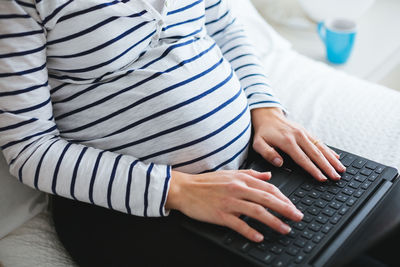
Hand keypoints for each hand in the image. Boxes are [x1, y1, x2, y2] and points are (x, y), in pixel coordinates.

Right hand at [166, 169, 302, 241]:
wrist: (185, 188)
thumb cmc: (207, 182)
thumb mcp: (231, 173)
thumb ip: (251, 174)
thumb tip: (269, 175)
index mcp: (241, 179)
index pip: (269, 188)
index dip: (284, 198)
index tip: (293, 206)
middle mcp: (238, 189)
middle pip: (267, 199)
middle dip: (286, 209)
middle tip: (298, 217)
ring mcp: (229, 202)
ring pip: (257, 212)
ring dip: (273, 221)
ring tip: (285, 229)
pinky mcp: (220, 214)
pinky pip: (238, 224)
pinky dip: (250, 231)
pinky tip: (259, 236)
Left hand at [251, 107, 345, 181]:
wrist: (267, 115)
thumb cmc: (262, 132)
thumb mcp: (258, 143)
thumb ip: (267, 153)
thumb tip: (279, 163)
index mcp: (287, 141)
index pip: (303, 159)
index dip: (313, 170)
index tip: (322, 178)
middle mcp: (298, 136)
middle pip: (316, 154)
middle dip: (327, 167)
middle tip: (336, 178)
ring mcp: (304, 133)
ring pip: (321, 148)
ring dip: (332, 159)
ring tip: (341, 169)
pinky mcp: (306, 132)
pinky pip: (320, 142)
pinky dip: (329, 150)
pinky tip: (337, 158)